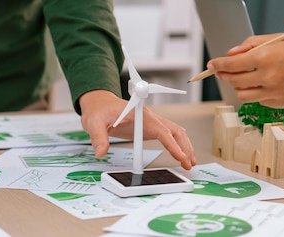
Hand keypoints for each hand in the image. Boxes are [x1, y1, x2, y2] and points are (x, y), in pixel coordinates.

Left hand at [79, 90, 195, 169]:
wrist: (99, 104)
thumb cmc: (99, 110)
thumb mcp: (94, 122)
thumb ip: (98, 137)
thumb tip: (101, 152)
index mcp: (139, 114)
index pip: (160, 129)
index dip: (172, 143)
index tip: (180, 156)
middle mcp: (149, 117)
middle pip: (174, 130)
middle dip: (184, 147)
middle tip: (188, 164)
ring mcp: (151, 122)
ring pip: (175, 132)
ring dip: (185, 146)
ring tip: (190, 163)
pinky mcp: (150, 128)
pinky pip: (169, 135)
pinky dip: (178, 145)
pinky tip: (182, 155)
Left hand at [207, 33, 283, 107]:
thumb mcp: (275, 39)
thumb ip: (249, 46)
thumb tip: (230, 54)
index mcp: (264, 58)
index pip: (230, 65)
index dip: (217, 65)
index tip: (211, 65)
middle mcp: (267, 78)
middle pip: (233, 82)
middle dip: (224, 76)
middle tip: (221, 72)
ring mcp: (275, 93)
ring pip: (243, 95)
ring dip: (239, 87)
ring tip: (243, 78)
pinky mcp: (282, 103)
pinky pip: (260, 101)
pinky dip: (257, 93)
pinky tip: (264, 84)